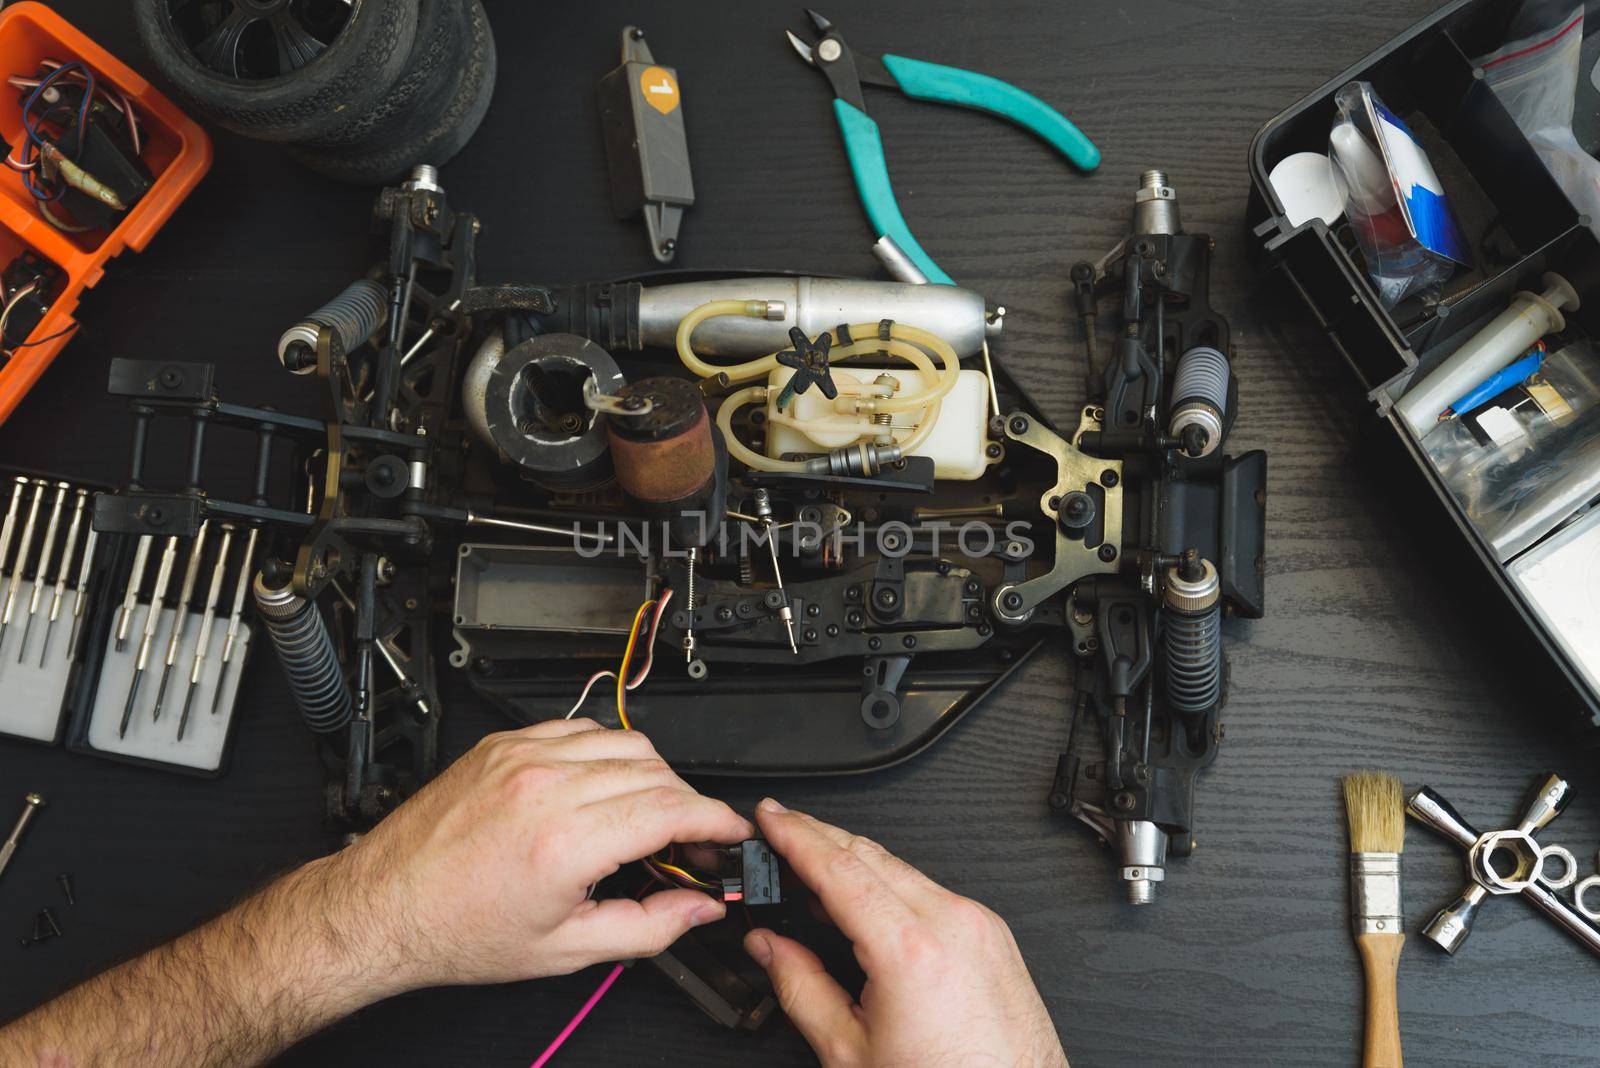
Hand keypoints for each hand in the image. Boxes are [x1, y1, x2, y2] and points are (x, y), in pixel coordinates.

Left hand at [326, 719, 753, 992]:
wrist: (382, 907)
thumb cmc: (457, 931)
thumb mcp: (566, 951)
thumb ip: (649, 927)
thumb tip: (699, 907)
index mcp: (565, 840)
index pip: (672, 808)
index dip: (717, 820)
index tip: (733, 833)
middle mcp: (545, 785)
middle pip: (658, 772)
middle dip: (690, 805)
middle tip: (693, 842)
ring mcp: (523, 756)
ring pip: (627, 742)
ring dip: (654, 775)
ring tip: (648, 816)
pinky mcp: (505, 743)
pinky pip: (581, 728)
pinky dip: (608, 753)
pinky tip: (604, 787)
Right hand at [744, 799, 1066, 1066]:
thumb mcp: (851, 1053)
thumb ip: (802, 989)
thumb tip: (770, 947)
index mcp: (912, 950)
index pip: (839, 869)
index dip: (796, 836)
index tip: (770, 818)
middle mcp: (953, 924)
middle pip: (871, 855)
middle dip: (819, 835)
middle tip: (780, 827)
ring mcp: (980, 927)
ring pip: (902, 868)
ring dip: (853, 858)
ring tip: (810, 865)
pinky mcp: (993, 937)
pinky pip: (931, 891)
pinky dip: (889, 883)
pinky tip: (863, 896)